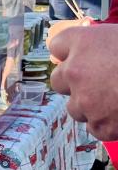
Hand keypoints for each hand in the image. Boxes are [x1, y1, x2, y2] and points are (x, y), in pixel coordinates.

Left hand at [50, 23, 117, 138]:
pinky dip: (107, 125)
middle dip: (75, 82)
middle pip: (58, 79)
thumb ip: (107, 45)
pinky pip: (94, 128)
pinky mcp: (100, 125)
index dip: (70, 53)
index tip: (81, 57)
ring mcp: (84, 100)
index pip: (57, 45)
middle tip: (100, 83)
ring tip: (117, 101)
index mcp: (84, 42)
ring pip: (75, 107)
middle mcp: (75, 70)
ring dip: (90, 105)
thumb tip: (100, 56)